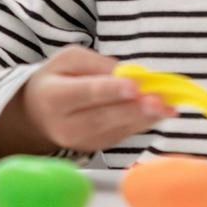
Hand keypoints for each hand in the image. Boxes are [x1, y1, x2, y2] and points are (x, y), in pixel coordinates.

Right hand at [22, 45, 178, 151]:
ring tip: (168, 107)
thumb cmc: (56, 79)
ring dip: (145, 118)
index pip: (85, 93)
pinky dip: (142, 123)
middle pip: (104, 116)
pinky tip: (160, 113)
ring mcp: (82, 141)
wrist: (37, 115)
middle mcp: (66, 125)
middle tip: (160, 100)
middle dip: (135, 108)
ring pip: (117, 129)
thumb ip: (97, 64)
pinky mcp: (96, 147)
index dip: (111, 91)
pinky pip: (122, 134)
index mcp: (54, 96)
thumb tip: (128, 74)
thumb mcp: (68, 59)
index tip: (133, 86)